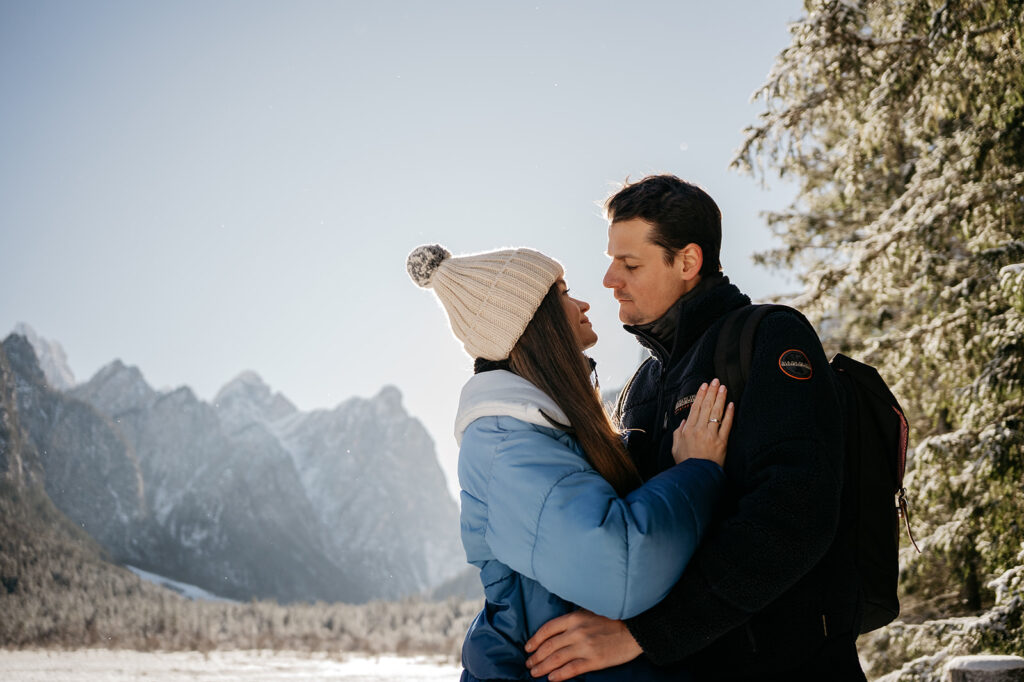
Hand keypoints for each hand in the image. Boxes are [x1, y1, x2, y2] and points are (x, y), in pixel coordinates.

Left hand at [524, 609, 640, 679]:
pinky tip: (551, 678)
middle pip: (549, 646)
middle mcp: (576, 632)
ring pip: (556, 659)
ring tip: (534, 672)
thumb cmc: (612, 619)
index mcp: (574, 618)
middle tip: (529, 664)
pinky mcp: (594, 660)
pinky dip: (559, 675)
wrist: (636, 628)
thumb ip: (572, 620)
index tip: (528, 648)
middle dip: (536, 656)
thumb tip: (556, 631)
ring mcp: (585, 646)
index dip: (535, 640)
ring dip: (543, 667)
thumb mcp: (589, 612)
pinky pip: (572, 669)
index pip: (547, 629)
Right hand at [671, 379, 733, 465]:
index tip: (704, 386)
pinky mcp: (722, 442)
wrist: (695, 477)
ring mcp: (711, 435)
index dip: (700, 395)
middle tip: (715, 381)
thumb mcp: (675, 448)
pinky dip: (729, 414)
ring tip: (723, 388)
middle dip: (711, 392)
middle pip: (707, 406)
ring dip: (720, 398)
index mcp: (688, 430)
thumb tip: (683, 422)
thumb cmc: (685, 464)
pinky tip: (731, 404)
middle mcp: (699, 430)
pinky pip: (726, 425)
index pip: (695, 408)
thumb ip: (678, 433)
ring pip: (716, 412)